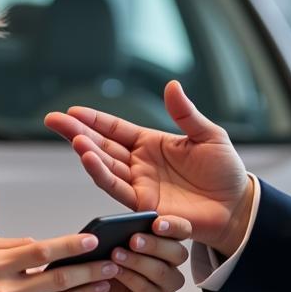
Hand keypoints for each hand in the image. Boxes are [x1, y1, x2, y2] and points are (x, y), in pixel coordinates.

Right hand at [45, 81, 252, 253]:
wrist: (237, 206)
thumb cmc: (224, 171)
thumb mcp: (209, 135)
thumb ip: (186, 114)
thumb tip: (171, 85)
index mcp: (151, 144)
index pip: (115, 129)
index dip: (94, 120)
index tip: (71, 110)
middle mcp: (139, 164)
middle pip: (102, 145)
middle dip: (77, 132)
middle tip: (54, 120)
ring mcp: (140, 185)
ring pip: (105, 167)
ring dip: (88, 153)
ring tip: (75, 139)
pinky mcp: (144, 205)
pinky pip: (118, 189)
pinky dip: (102, 175)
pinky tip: (90, 161)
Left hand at [76, 215, 191, 291]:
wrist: (97, 283)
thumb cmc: (112, 257)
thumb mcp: (118, 236)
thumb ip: (128, 227)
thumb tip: (129, 221)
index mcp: (169, 240)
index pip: (183, 230)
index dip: (173, 226)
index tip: (156, 223)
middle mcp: (173, 263)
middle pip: (177, 253)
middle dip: (154, 245)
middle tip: (133, 240)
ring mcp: (167, 284)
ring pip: (161, 271)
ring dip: (137, 261)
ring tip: (116, 254)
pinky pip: (146, 288)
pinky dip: (129, 277)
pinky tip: (116, 270)